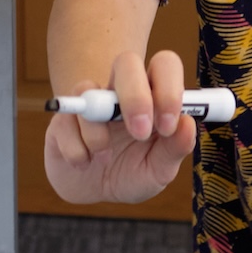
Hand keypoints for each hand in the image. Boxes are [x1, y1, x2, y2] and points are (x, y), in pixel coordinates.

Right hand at [42, 46, 196, 205]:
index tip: (167, 125)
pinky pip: (65, 124)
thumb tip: (188, 123)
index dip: (168, 88)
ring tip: (104, 157)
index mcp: (152, 98)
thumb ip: (175, 148)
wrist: (93, 190)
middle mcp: (120, 92)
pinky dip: (77, 152)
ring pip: (88, 89)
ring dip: (98, 132)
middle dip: (135, 96)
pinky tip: (84, 162)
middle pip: (126, 62)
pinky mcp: (63, 119)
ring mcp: (90, 102)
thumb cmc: (131, 173)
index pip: (164, 66)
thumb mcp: (159, 170)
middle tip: (139, 132)